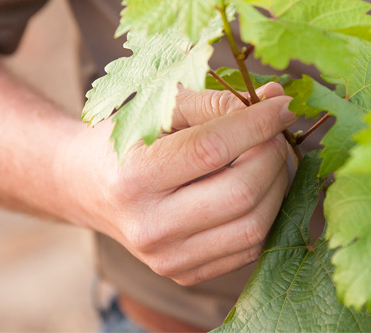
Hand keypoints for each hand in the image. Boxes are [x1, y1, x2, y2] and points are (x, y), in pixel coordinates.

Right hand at [61, 83, 295, 285]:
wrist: (87, 187)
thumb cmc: (123, 140)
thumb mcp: (157, 109)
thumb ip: (214, 101)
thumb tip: (273, 97)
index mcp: (133, 176)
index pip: (212, 148)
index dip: (258, 123)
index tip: (283, 106)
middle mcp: (149, 227)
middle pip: (242, 193)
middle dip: (274, 155)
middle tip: (275, 132)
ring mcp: (168, 259)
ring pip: (254, 226)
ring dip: (277, 184)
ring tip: (268, 156)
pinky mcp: (185, 274)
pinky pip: (248, 247)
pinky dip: (265, 211)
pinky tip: (255, 185)